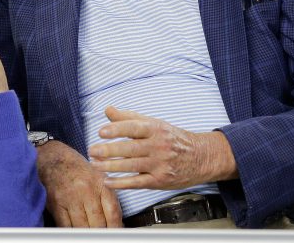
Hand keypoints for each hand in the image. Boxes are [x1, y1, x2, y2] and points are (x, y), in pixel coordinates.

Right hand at [37, 140, 122, 227]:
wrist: (54, 158)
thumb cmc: (78, 170)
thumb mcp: (98, 177)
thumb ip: (108, 199)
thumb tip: (119, 225)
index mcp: (100, 182)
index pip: (113, 212)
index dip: (116, 227)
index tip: (115, 234)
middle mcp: (86, 189)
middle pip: (98, 223)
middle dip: (101, 232)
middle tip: (102, 234)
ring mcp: (70, 197)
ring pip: (83, 228)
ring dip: (87, 233)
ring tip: (89, 232)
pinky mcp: (56, 204)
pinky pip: (66, 226)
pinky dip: (72, 232)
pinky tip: (77, 230)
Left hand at [88, 106, 237, 189]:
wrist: (201, 157)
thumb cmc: (173, 138)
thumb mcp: (154, 123)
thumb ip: (129, 117)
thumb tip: (107, 110)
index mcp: (156, 129)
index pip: (134, 128)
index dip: (117, 129)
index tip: (101, 131)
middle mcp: (159, 146)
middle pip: (131, 148)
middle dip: (109, 150)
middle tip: (92, 150)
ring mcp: (160, 164)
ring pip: (132, 166)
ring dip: (111, 166)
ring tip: (95, 165)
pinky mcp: (160, 180)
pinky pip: (138, 182)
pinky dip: (121, 183)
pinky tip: (108, 181)